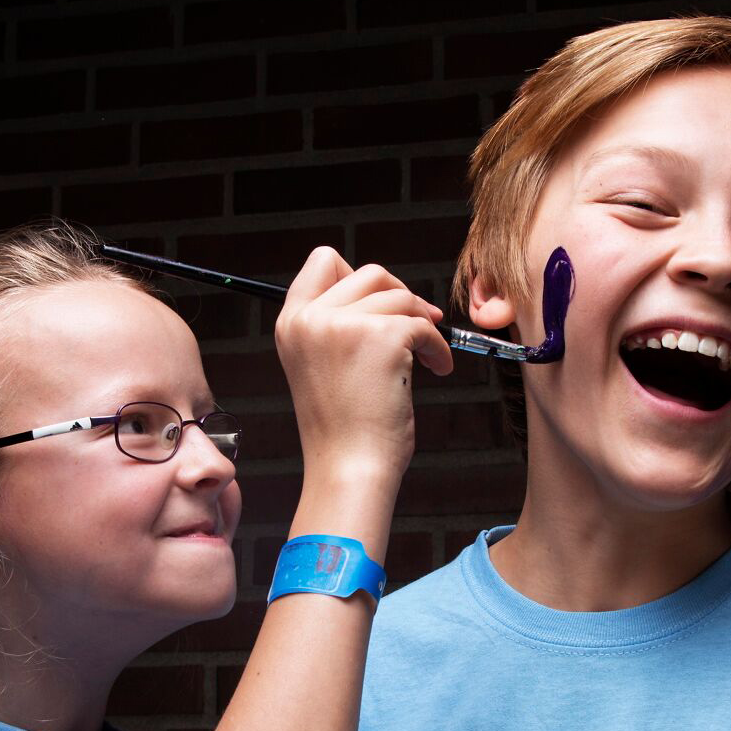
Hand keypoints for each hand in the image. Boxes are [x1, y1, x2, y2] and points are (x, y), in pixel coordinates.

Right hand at [275, 247, 453, 486]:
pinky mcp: (382, 336)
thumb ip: (336, 326)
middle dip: (401, 296)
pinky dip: (439, 347)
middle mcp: (310, 318)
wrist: (349, 469)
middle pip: (370, 273)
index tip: (380, 305)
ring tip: (430, 359)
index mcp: (291, 324)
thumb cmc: (343, 430)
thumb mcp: (320, 366)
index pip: (323, 261)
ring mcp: (344, 325)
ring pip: (401, 297)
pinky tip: (438, 369)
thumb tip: (387, 292)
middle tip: (420, 324)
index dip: (358, 276)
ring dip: (424, 326)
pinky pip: (424, 325)